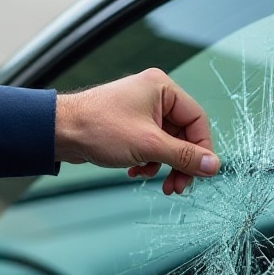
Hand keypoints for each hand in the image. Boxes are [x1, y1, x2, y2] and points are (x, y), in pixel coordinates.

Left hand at [55, 68, 219, 195]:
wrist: (59, 131)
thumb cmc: (98, 127)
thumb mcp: (149, 145)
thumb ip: (184, 156)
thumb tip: (213, 165)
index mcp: (163, 88)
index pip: (197, 120)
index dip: (201, 149)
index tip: (201, 172)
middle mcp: (154, 95)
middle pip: (183, 134)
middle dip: (180, 162)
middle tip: (178, 186)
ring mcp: (141, 110)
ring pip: (167, 143)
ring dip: (164, 165)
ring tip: (157, 182)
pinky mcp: (129, 124)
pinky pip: (151, 145)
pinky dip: (148, 161)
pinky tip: (135, 171)